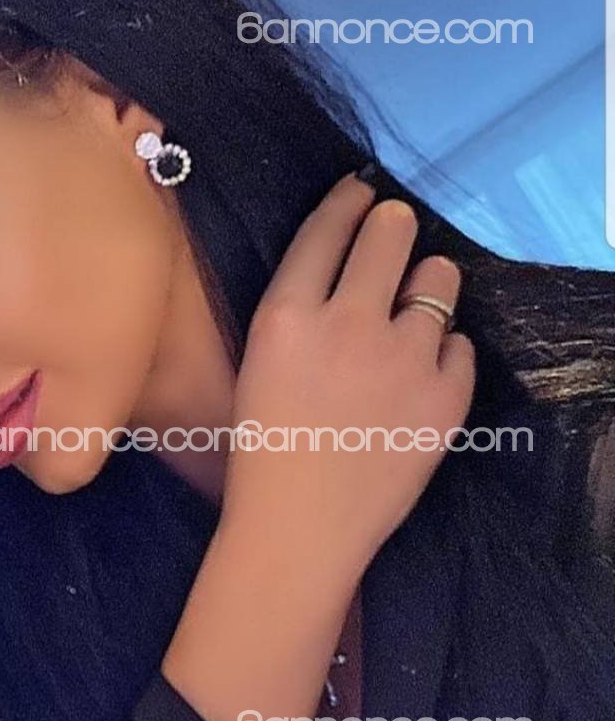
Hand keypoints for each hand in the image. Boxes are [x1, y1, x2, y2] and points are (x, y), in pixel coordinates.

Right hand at [224, 171, 474, 569]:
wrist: (300, 528)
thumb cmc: (263, 453)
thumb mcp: (259, 366)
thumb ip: (297, 313)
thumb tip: (344, 273)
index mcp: (287, 315)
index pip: (327, 229)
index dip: (349, 201)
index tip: (362, 192)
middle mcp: (348, 322)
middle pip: (391, 234)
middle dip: (394, 224)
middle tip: (394, 230)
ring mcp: (405, 357)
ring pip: (440, 280)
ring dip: (427, 285)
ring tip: (415, 310)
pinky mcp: (448, 395)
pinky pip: (461, 344)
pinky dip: (444, 352)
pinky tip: (420, 378)